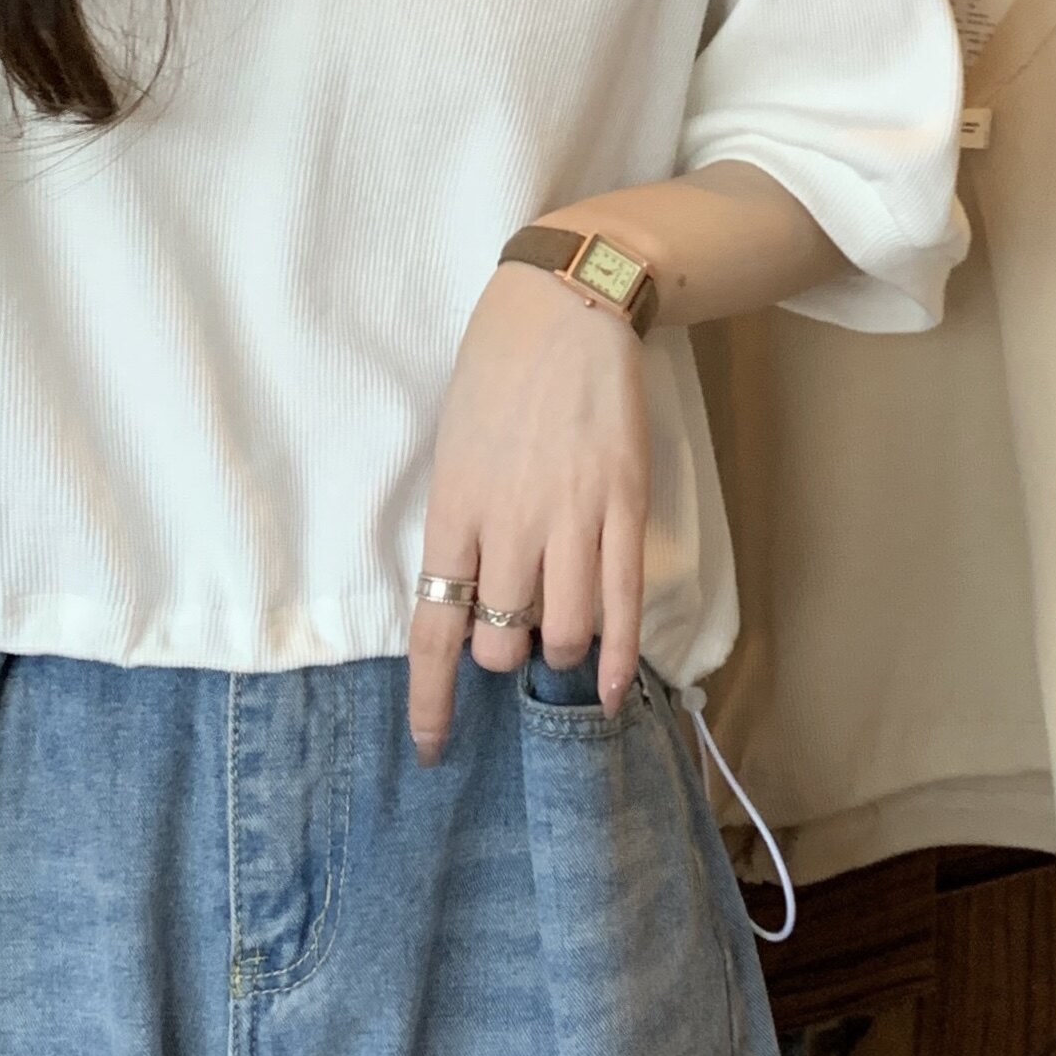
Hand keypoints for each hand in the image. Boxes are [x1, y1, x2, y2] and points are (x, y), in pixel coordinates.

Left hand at [409, 261, 649, 761]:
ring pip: (564, 633)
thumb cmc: (496, 371)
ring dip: (556, 650)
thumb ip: (458, 523)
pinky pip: (621, 605)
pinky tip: (611, 687)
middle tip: (510, 637)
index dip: (432, 700)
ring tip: (556, 633)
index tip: (430, 749)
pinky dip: (617, 659)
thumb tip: (466, 597)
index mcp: (455, 507)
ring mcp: (574, 518)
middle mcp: (511, 524)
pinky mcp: (625, 507)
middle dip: (504, 658)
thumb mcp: (452, 446)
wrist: (566, 306)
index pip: (434, 629)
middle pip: (502, 642)